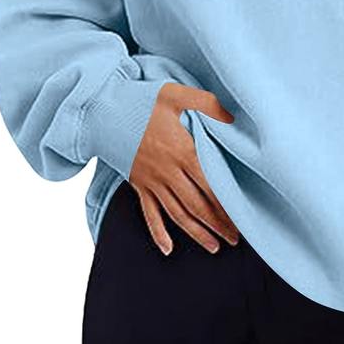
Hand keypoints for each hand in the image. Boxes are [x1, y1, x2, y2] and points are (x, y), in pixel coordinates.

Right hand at [128, 82, 239, 254]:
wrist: (102, 111)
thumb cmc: (140, 101)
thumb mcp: (175, 94)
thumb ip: (206, 103)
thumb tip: (230, 117)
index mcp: (183, 151)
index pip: (211, 186)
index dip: (226, 205)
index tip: (241, 219)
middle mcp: (169, 172)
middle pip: (198, 205)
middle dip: (218, 225)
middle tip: (235, 239)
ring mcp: (152, 181)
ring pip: (177, 214)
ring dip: (196, 233)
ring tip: (214, 247)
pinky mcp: (139, 185)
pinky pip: (149, 214)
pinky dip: (158, 233)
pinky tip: (168, 249)